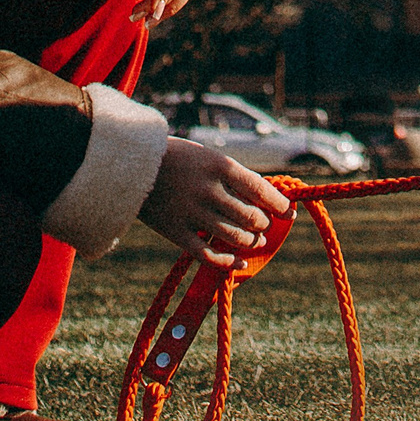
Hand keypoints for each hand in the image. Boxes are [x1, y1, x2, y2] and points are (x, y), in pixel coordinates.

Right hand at [139, 138, 292, 266]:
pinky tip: (239, 263)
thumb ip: (233, 177)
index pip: (261, 190)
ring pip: (235, 238)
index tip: (289, 212)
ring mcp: (192, 212)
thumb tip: (265, 199)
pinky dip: (228, 263)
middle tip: (264, 225)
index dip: (280, 204)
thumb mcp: (207, 157)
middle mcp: (208, 190)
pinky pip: (209, 255)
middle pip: (251, 217)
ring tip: (253, 240)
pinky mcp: (176, 232)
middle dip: (264, 224)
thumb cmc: (176, 159)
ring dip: (251, 242)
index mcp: (219, 165)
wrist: (130, 166)